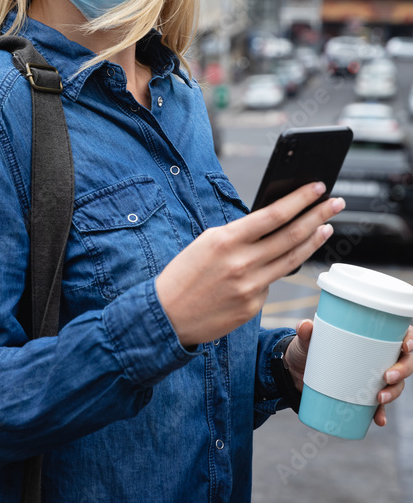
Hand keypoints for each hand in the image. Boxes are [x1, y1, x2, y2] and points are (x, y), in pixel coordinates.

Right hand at [154, 181, 344, 346]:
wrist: (165, 315)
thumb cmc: (184, 273)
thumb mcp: (207, 242)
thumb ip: (239, 234)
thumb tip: (271, 224)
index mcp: (226, 239)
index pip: (274, 215)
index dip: (300, 200)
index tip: (318, 187)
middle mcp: (242, 262)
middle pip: (292, 235)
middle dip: (318, 215)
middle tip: (337, 203)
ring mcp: (249, 287)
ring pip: (291, 260)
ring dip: (313, 241)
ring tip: (326, 227)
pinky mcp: (252, 307)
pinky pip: (270, 284)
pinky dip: (275, 271)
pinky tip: (272, 266)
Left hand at [284, 321, 412, 426]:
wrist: (297, 371)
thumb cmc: (309, 348)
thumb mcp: (306, 339)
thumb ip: (306, 332)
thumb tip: (305, 326)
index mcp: (372, 337)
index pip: (400, 335)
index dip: (410, 339)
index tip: (406, 346)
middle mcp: (379, 356)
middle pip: (404, 362)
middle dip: (403, 370)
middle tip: (388, 376)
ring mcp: (374, 377)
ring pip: (397, 384)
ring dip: (394, 392)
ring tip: (380, 399)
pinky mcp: (365, 394)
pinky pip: (380, 405)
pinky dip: (381, 413)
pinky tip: (379, 420)